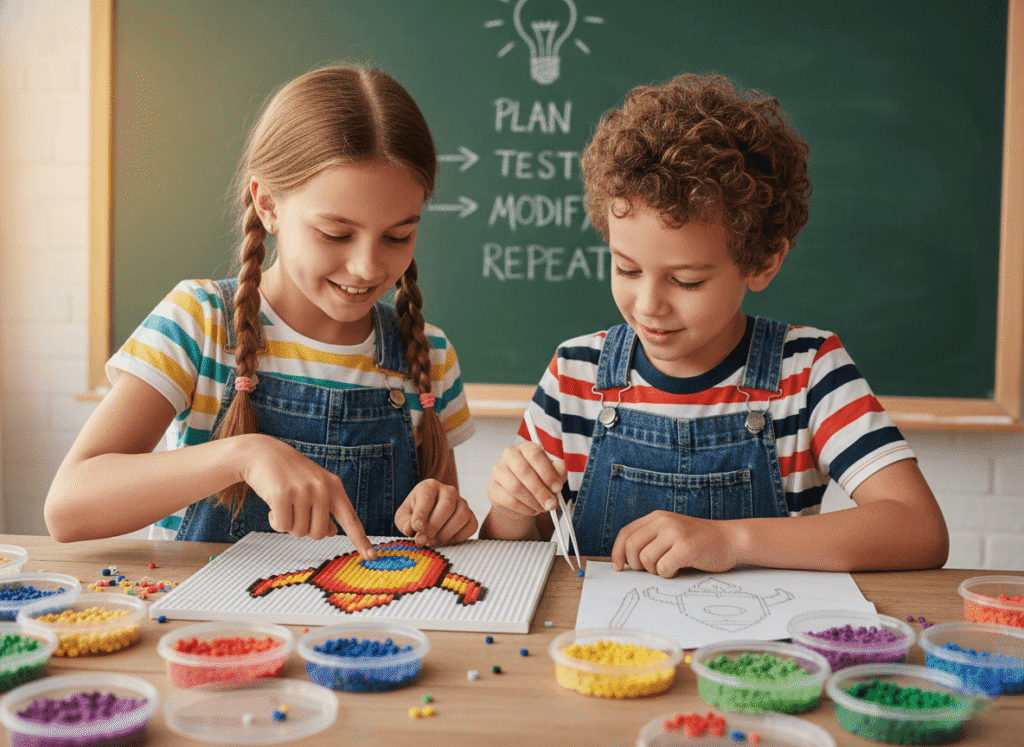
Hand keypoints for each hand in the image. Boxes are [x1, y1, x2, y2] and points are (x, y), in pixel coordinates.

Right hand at [239, 435, 374, 558]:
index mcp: (334, 487)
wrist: (263, 453)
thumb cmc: (290, 475)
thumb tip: (332, 533)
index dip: (360, 540)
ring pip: (299, 532)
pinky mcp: (282, 494)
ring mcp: (303, 490)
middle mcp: (322, 488)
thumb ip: (325, 510)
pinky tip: (273, 503)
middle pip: (318, 534)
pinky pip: (282, 527)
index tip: (372, 557)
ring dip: (288, 523)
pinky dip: (275, 520)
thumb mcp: (314, 488)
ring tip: (285, 502)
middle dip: (304, 528)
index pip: (350, 518)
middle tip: (295, 508)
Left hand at [395, 478, 477, 545]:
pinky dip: (460, 536)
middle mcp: (448, 491)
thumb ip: (404, 523)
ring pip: (462, 515)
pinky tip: (447, 540)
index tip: (417, 528)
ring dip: (446, 533)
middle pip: (447, 506)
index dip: (422, 514)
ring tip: (433, 541)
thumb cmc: (413, 516)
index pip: (427, 497)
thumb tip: (411, 529)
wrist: (428, 517)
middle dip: (434, 526)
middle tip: (422, 540)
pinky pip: (472, 525)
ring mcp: (462, 502)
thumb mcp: (403, 517)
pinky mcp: (471, 515)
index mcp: (429, 486)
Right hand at [488, 442, 566, 518]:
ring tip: (542, 507)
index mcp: (526, 447)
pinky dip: (524, 509)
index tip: (557, 487)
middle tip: (551, 503)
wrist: (521, 496)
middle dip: (540, 490)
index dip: (548, 472)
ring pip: (515, 487)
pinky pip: (509, 501)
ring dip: (533, 501)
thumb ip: (558, 470)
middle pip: (523, 471)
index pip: (535, 454)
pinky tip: (532, 509)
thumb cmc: (538, 479)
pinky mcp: (493, 489)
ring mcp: (498, 472)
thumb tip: (560, 470)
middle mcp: (509, 455)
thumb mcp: (552, 473)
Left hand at [611, 511, 739, 576]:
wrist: (731, 539)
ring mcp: (675, 533)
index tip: (618, 567)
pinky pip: (663, 568)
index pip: (626, 533)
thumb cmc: (698, 541)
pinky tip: (678, 569)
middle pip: (632, 548)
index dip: (617, 552)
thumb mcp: (671, 531)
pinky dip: (668, 574)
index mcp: (657, 517)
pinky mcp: (686, 547)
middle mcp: (664, 521)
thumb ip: (650, 539)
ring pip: (646, 560)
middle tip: (650, 569)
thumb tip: (624, 561)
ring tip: (669, 566)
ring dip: (655, 570)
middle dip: (636, 565)